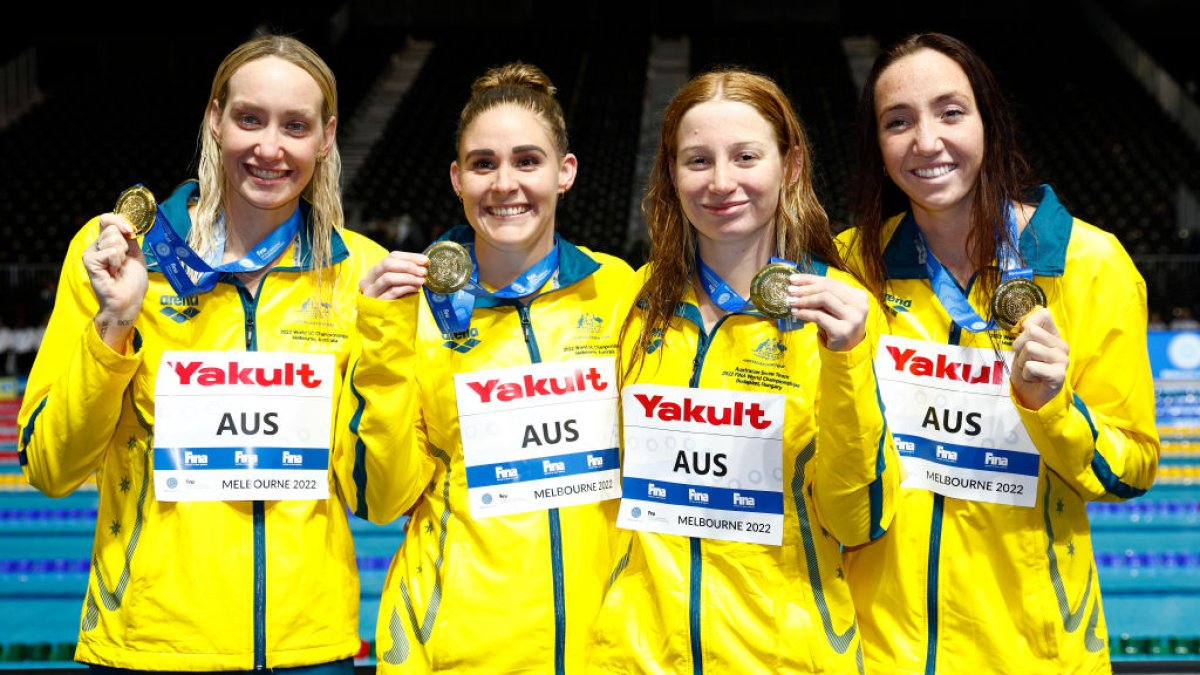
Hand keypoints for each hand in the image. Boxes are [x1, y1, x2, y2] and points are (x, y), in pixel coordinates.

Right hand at [83, 214, 147, 349]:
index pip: (107, 219)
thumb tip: (127, 224)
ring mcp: (91, 252)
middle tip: (123, 262)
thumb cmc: (132, 280)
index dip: (120, 220)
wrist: (128, 300)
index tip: (131, 232)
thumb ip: (129, 237)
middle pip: (112, 227)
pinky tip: (112, 272)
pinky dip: (116, 261)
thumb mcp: (135, 253)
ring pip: (112, 238)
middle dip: (125, 244)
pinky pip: (109, 251)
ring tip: (117, 268)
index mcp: (107, 241)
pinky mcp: (89, 260)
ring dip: (121, 255)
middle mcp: (97, 245)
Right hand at [360, 251, 427, 299]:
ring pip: (388, 278)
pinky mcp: (377, 303)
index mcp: (375, 272)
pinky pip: (392, 292)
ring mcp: (371, 292)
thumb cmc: (392, 301)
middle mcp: (369, 280)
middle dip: (408, 265)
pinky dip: (406, 288)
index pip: (391, 257)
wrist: (384, 325)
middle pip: (387, 264)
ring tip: (422, 280)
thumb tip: (423, 264)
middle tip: (424, 270)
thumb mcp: (397, 285)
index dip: (409, 256)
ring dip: (408, 277)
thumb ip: (405, 274)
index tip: (425, 260)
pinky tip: (416, 289)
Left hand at [786, 274, 867, 350]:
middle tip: (790, 291)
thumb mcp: (833, 307)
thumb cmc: (838, 324)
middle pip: (827, 288)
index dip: (810, 279)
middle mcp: (859, 305)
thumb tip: (796, 284)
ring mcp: (853, 318)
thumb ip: (822, 295)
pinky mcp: (842, 330)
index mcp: (858, 295)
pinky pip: (820, 316)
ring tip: (791, 302)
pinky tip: (796, 313)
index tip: (793, 279)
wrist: (847, 349)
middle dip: (806, 288)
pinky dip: (805, 313)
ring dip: (805, 300)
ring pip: (824, 299)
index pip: (831, 282)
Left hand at [1009, 308, 1069, 409]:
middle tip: (1025, 359)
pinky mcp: (1059, 374)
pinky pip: (1031, 366)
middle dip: (1019, 347)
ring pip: (1029, 348)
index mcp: (1054, 336)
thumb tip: (1024, 321)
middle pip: (1031, 331)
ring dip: (1022, 361)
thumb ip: (1026, 332)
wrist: (1032, 397)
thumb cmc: (1027, 370)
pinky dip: (1026, 373)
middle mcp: (1061, 345)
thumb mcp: (1023, 347)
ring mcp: (1062, 360)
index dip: (1026, 324)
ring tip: (1029, 369)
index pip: (1043, 314)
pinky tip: (1034, 378)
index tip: (1024, 339)